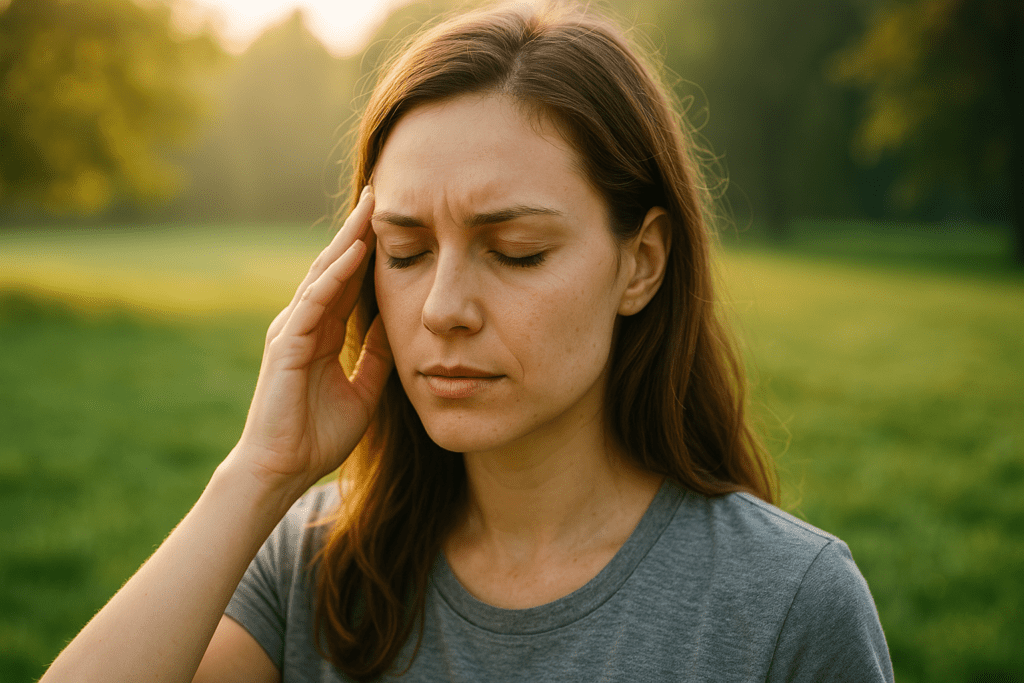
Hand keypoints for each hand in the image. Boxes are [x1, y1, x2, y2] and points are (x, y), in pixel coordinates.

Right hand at [231, 186, 391, 492]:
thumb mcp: (364, 391)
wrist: (283, 469)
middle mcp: (304, 323)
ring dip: (347, 240)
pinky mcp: (286, 345)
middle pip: (334, 266)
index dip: (368, 250)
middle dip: (357, 230)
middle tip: (379, 193)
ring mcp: (292, 330)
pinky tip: (354, 252)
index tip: (392, 220)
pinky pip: (314, 302)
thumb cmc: (317, 435)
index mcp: (322, 333)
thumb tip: (397, 328)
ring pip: (322, 275)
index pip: (347, 281)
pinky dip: (334, 275)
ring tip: (370, 208)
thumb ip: (376, 358)